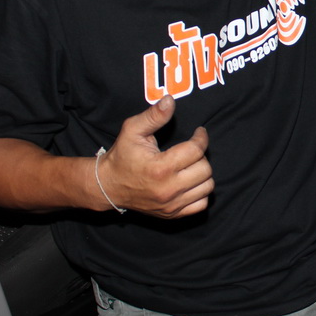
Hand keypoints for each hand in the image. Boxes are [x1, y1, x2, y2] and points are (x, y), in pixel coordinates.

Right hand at [97, 96, 213, 217]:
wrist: (108, 186)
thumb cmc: (121, 156)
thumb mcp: (132, 130)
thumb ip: (153, 115)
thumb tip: (170, 100)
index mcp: (160, 167)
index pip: (196, 150)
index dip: (201, 137)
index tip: (198, 132)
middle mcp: (168, 189)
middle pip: (205, 169)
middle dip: (200, 155)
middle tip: (190, 150)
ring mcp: (171, 204)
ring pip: (207, 187)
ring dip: (203, 173)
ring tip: (190, 165)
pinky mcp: (172, 214)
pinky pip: (201, 204)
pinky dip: (200, 192)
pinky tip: (190, 182)